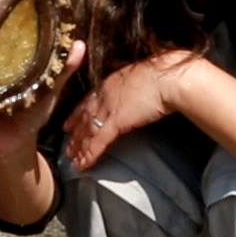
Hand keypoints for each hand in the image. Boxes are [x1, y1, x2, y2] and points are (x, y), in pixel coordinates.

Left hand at [62, 50, 200, 170]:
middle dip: (75, 133)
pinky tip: (83, 164)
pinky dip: (89, 155)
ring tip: (72, 159)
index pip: (88, 101)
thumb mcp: (143, 73)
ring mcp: (108, 109)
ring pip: (87, 131)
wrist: (168, 77)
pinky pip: (98, 142)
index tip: (69, 123)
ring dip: (79, 147)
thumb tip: (138, 86)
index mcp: (110, 82)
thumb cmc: (163, 72)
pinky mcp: (116, 123)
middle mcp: (104, 95)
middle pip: (84, 117)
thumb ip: (134, 82)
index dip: (78, 114)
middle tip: (67, 146)